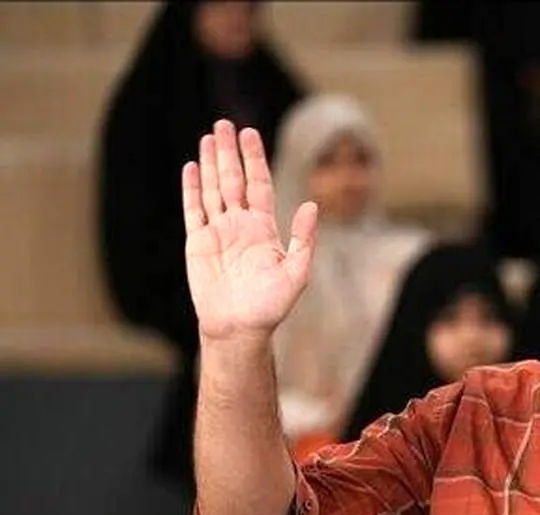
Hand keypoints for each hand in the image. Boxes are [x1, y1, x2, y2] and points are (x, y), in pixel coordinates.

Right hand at [183, 120, 317, 342]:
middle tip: (225, 124)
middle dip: (229, 152)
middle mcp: (240, 224)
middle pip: (234, 179)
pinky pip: (193, 211)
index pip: (258, 184)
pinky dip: (191, 189)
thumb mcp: (296, 272)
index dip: (255, 159)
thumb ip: (304, 239)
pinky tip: (191, 168)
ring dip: (210, 164)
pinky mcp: (197, 243)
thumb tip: (311, 205)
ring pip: (213, 189)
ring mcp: (217, 232)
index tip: (250, 134)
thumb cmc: (271, 305)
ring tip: (208, 137)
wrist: (240, 328)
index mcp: (263, 227)